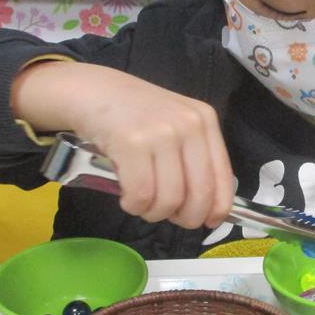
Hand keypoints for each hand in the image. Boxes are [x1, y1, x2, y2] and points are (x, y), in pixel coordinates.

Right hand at [11, 60, 233, 228]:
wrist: (92, 91)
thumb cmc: (133, 114)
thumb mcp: (173, 125)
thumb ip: (192, 157)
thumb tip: (207, 209)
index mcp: (205, 120)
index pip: (223, 176)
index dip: (217, 208)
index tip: (208, 223)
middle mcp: (189, 124)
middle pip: (199, 194)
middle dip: (184, 218)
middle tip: (165, 215)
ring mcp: (161, 132)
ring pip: (169, 199)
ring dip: (153, 212)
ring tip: (141, 203)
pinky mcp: (132, 142)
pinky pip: (141, 194)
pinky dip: (133, 205)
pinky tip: (126, 197)